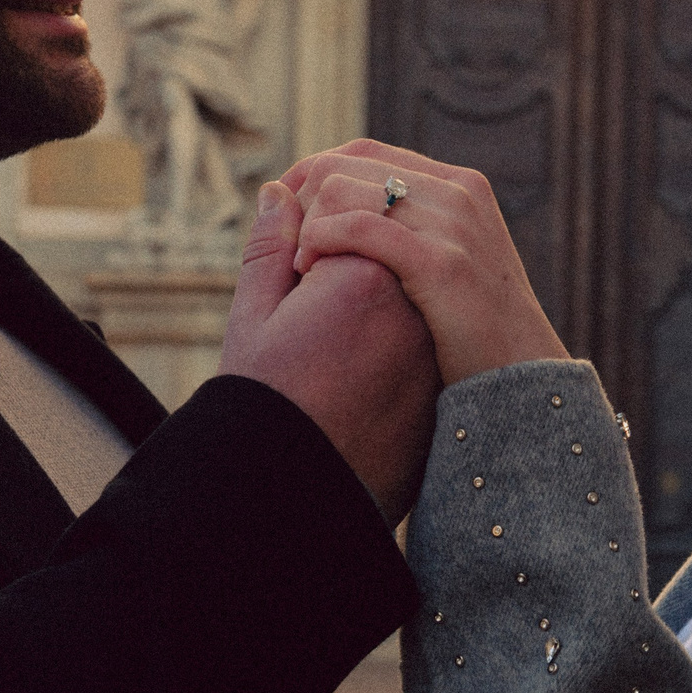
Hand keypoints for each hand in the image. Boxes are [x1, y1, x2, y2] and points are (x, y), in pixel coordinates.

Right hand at [218, 181, 439, 523]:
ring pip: (399, 286)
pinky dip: (385, 333)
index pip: (342, 212)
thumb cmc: (262, 408)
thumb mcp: (253, 318)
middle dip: (340, 253)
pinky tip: (348, 369)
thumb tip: (280, 191)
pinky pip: (412, 331)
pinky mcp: (438, 376)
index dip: (305, 234)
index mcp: (361, 275)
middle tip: (301, 312)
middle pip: (378, 243)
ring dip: (365, 289)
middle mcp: (411, 302)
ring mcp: (431, 340)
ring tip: (323, 342)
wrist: (299, 501)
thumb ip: (270, 244)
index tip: (285, 274)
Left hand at [280, 140, 568, 386]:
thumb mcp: (446, 260)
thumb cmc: (473, 330)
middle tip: (284, 243)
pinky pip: (359, 230)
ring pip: (345, 189)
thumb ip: (403, 223)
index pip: (364, 153)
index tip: (285, 209)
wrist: (520, 379)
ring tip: (296, 265)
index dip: (313, 172)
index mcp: (458, 185)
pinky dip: (320, 242)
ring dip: (307, 224)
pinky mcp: (441, 264)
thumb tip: (339, 195)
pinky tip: (305, 272)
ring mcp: (453, 225)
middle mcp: (458, 193)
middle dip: (303, 199)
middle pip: (348, 164)